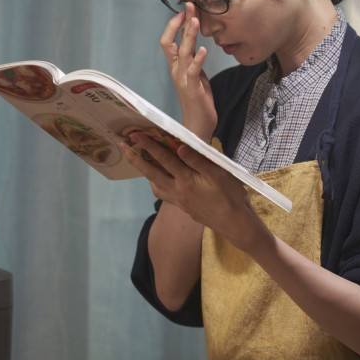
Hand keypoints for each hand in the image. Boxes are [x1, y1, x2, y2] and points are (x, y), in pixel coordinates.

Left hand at [122, 131, 264, 248]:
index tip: (136, 135)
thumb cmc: (231, 196)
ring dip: (144, 173)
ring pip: (155, 185)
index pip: (164, 159)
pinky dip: (156, 184)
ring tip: (138, 162)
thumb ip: (198, 161)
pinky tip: (159, 180)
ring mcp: (179, 201)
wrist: (236, 224)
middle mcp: (178, 191)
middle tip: (123, 147)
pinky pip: (163, 194)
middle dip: (137, 159)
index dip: (150, 145)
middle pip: (152, 173)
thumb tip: (179, 148)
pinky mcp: (183, 207)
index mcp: (186, 180)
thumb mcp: (220, 174)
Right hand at [159, 3, 216, 138]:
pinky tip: (205, 50)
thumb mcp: (196, 73)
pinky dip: (198, 59)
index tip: (184, 10)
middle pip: (170, 42)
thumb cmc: (198, 99)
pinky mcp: (193, 89)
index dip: (174, 24)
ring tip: (196, 21)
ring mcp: (183, 79)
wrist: (198, 125)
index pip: (169, 40)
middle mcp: (176, 70)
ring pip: (182, 53)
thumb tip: (193, 39)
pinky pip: (193, 71)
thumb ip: (192, 57)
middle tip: (190, 6)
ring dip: (189, 36)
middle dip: (180, 23)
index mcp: (176, 66)